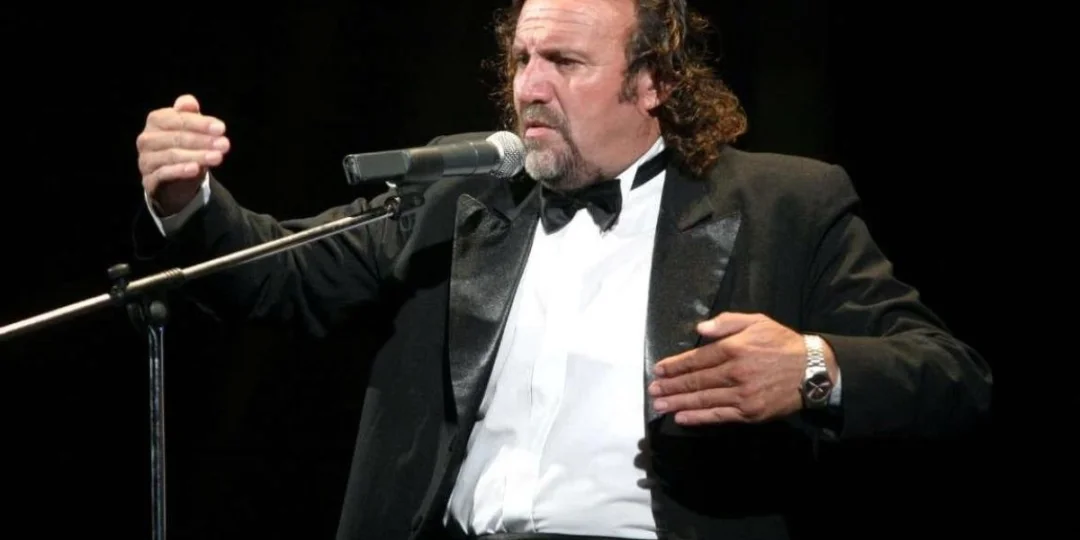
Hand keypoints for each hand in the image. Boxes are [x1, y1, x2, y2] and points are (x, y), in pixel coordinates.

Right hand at [137, 94, 229, 214]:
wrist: (176, 180)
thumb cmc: (185, 148)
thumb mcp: (191, 130)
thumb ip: (190, 115)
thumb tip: (189, 103)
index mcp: (156, 121)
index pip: (178, 119)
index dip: (200, 123)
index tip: (221, 129)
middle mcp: (146, 139)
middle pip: (176, 137)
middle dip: (203, 140)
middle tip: (224, 145)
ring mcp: (146, 160)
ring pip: (171, 155)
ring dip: (197, 156)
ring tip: (217, 157)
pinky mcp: (149, 179)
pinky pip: (164, 173)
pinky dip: (180, 170)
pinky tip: (195, 169)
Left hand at [648, 312, 836, 425]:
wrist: (813, 371)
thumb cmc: (782, 343)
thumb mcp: (757, 321)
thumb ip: (727, 322)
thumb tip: (700, 329)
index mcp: (734, 348)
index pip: (697, 358)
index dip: (675, 366)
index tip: (659, 370)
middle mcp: (734, 372)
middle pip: (696, 380)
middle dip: (671, 386)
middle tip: (652, 390)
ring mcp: (742, 395)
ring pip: (703, 399)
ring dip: (678, 402)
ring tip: (659, 405)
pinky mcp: (749, 413)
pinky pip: (718, 415)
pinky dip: (698, 417)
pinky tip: (682, 417)